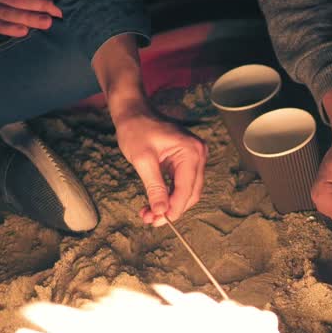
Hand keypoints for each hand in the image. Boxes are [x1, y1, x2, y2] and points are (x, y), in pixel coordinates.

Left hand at [113, 106, 206, 225]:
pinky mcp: (187, 159)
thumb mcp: (142, 160)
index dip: (174, 208)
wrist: (133, 111)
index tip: (159, 221)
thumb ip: (154, 187)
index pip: (186, 189)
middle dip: (172, 208)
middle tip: (152, 220)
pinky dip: (170, 194)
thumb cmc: (136, 129)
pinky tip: (156, 201)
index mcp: (191, 152)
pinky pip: (182, 182)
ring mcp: (195, 156)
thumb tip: (160, 212)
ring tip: (150, 214)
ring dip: (170, 203)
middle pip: (191, 192)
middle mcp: (198, 154)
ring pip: (187, 190)